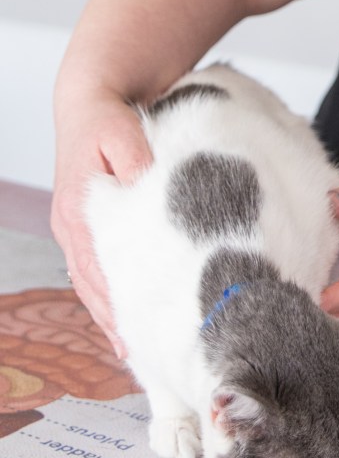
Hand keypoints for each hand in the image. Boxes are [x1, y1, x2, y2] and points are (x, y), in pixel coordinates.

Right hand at [51, 88, 151, 357]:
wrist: (92, 101)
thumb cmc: (109, 118)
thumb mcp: (121, 132)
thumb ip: (132, 160)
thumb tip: (142, 185)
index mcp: (79, 211)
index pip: (99, 269)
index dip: (118, 304)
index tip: (139, 334)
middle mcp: (73, 227)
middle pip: (94, 286)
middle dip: (117, 322)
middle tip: (146, 356)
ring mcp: (77, 229)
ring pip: (93, 284)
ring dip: (112, 315)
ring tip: (138, 350)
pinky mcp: (87, 226)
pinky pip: (95, 271)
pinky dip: (109, 297)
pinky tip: (126, 319)